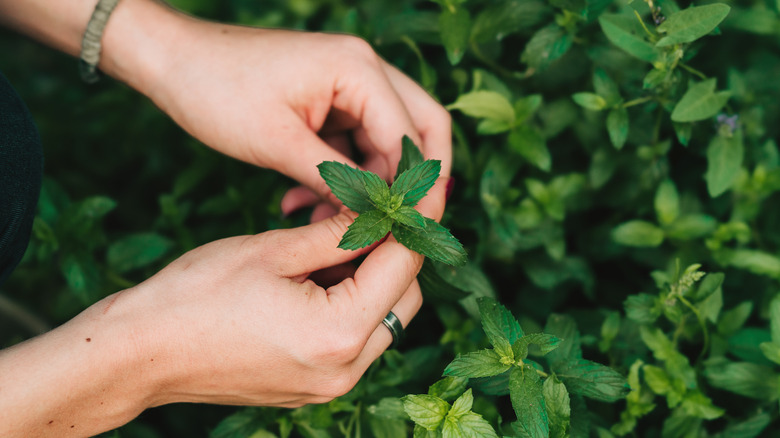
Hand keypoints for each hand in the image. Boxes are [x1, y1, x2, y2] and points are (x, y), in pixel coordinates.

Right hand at [0, 180, 447, 437]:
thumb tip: (381, 211)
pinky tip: (318, 277)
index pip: (404, 267)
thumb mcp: (273, 250)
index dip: (413, 223)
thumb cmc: (196, 295)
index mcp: (339, 333)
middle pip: (404, 299)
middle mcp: (345, 369)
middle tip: (368, 215)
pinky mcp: (313, 388)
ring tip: (333, 245)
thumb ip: (339, 233)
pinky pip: (355, 342)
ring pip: (383, 321)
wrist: (141, 352)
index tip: (416, 192)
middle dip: (394, 254)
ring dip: (372, 281)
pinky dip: (350, 306)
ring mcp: (329, 385)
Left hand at [124, 10, 450, 218]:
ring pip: (385, 142)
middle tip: (397, 227)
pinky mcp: (329, 100)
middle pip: (418, 130)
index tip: (407, 232)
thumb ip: (337, 180)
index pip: (411, 136)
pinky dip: (341, 175)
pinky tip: (305, 203)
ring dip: (366, 185)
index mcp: (358, 69)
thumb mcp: (279, 143)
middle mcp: (364, 70)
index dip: (414, 189)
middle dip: (409, 183)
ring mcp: (348, 84)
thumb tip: (376, 217)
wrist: (171, 61)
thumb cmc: (217, 90)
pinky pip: (354, 143)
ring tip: (324, 220)